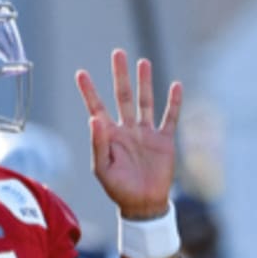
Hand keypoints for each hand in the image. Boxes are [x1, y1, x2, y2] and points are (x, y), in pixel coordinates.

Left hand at [77, 50, 181, 219]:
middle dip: (120, 75)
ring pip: (145, 102)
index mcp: (109, 136)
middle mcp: (127, 130)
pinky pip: (169, 117)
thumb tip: (93, 118)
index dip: (89, 91)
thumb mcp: (103, 169)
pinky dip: (173, 102)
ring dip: (144, 82)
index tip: (81, 73)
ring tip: (143, 61)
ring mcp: (146, 133)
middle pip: (122, 96)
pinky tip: (175, 85)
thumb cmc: (119, 189)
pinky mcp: (164, 140)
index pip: (97, 108)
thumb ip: (99, 143)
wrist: (143, 204)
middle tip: (117, 53)